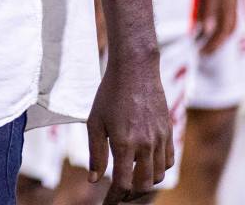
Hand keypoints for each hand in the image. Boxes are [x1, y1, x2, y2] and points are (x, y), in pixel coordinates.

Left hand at [85, 47, 172, 202]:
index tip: (107, 203)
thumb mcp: (94, 122)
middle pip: (143, 185)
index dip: (114, 197)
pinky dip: (159, 170)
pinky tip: (146, 167)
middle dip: (130, 195)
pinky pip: (169, 161)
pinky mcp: (169, 133)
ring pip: (159, 176)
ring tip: (131, 182)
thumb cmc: (109, 95)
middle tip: (118, 195)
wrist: (135, 71)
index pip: (123, 184)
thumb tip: (94, 179)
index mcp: (124, 144)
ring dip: (145, 184)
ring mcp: (160, 140)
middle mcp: (146, 145)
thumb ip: (95, 153)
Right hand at [196, 0, 238, 53]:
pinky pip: (210, 10)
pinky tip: (200, 33)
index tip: (210, 40)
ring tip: (203, 50)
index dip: (224, 30)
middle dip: (220, 40)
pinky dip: (206, 23)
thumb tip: (191, 3)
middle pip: (232, 22)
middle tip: (207, 52)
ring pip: (224, 21)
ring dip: (214, 39)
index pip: (232, 13)